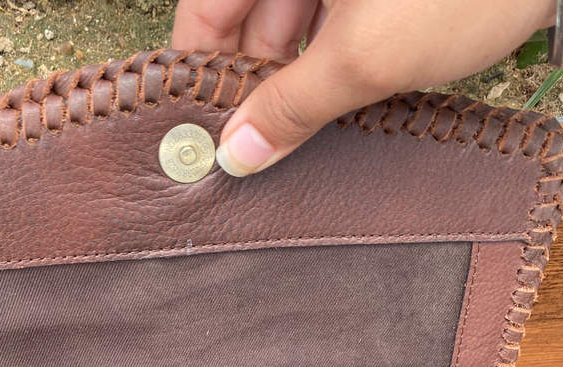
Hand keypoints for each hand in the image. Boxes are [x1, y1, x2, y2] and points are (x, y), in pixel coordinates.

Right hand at [172, 0, 555, 176]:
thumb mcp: (366, 57)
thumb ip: (294, 107)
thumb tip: (239, 154)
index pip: (205, 11)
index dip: (196, 73)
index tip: (197, 135)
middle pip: (248, 25)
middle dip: (248, 91)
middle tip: (249, 157)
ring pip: (292, 34)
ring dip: (291, 91)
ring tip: (289, 149)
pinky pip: (332, 35)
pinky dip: (328, 76)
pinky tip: (331, 118)